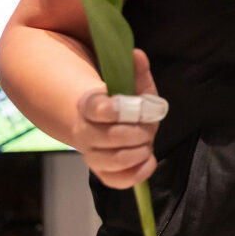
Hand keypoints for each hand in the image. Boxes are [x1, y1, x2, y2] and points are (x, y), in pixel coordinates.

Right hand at [73, 50, 165, 189]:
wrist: (106, 125)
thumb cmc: (124, 103)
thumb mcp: (132, 84)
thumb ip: (136, 70)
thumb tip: (136, 54)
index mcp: (90, 106)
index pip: (95, 108)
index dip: (113, 108)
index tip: (127, 106)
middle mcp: (86, 132)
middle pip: (111, 137)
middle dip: (138, 132)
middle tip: (148, 127)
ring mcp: (92, 154)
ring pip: (114, 160)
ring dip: (139, 151)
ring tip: (147, 142)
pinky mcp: (103, 171)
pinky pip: (116, 181)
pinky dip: (136, 174)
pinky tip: (148, 160)